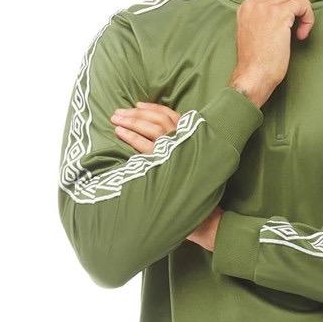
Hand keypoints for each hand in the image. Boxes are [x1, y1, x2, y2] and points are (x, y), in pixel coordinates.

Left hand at [110, 101, 222, 247]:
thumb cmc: (195, 190)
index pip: (172, 116)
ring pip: (152, 129)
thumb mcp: (190, 165)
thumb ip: (178, 151)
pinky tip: (121, 133)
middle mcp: (186, 143)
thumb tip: (158, 141)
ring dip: (133, 121)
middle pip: (159, 120)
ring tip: (116, 119)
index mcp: (192, 139)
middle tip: (119, 111)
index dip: (154, 108)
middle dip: (137, 114)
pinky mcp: (167, 167)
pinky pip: (146, 147)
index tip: (138, 105)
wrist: (206, 216)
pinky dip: (132, 137)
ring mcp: (177, 153)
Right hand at [231, 0, 314, 106]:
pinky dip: (308, 17)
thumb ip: (263, 19)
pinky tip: (301, 34)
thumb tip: (286, 11)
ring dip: (305, 10)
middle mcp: (254, 3)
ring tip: (301, 28)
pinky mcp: (279, 15)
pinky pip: (302, 4)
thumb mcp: (253, 33)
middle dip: (299, 1)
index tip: (294, 13)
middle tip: (301, 19)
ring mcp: (266, 8)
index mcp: (246, 7)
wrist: (253, 75)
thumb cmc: (255, 62)